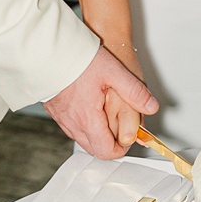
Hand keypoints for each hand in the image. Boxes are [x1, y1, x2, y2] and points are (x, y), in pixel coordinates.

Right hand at [43, 45, 157, 159]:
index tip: (128, 137)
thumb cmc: (78, 59)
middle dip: (110, 142)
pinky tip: (90, 106)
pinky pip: (70, 127)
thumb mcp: (114, 72)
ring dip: (96, 134)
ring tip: (106, 113)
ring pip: (81, 138)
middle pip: (94, 148)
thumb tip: (151, 106)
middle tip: (120, 126)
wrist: (50, 50)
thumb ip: (134, 91)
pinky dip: (83, 124)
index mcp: (88, 119)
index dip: (121, 148)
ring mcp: (61, 118)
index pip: (106, 151)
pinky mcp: (54, 111)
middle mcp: (72, 123)